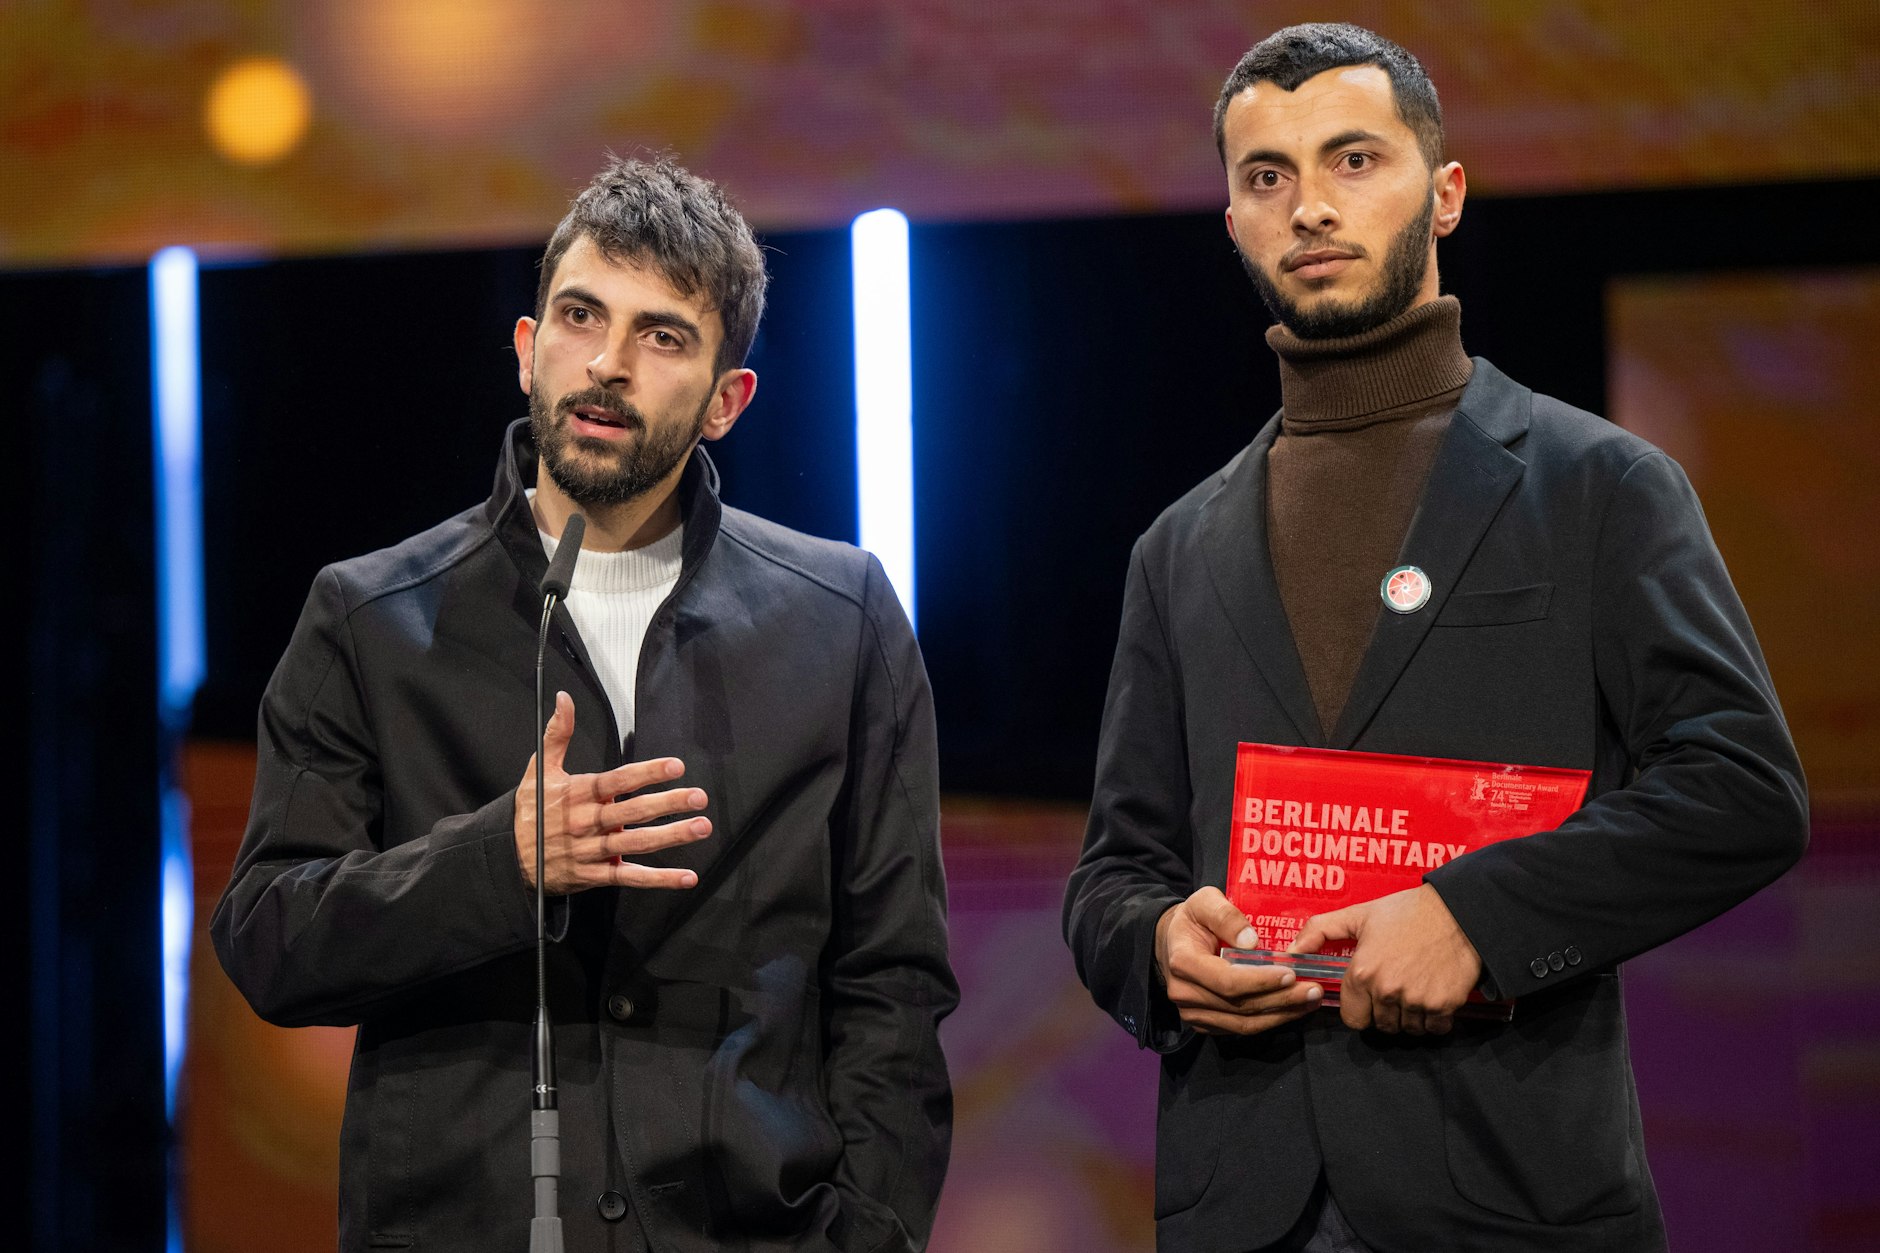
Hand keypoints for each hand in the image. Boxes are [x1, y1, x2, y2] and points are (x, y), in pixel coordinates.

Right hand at [513, 691, 711, 894]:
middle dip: (668, 804)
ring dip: (672, 837)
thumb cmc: (530, 812)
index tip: (676, 766)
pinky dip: (659, 879)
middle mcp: (589, 822)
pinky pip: (630, 877)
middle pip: (634, 812)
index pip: (618, 781)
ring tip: (701, 827)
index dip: (647, 772)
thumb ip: (557, 734)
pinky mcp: (596, 874)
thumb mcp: (539, 770)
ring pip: (637, 843)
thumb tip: (563, 699)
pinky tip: (686, 877)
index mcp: (579, 794)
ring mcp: (593, 850)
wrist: (508, 857)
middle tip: (698, 797)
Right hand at [1154, 887, 1322, 1034]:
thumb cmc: (1193, 920)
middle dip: (1280, 999)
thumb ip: (1226, 915)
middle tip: (1313, 990)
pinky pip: (1241, 1028)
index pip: (1226, 981)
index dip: (1260, 981)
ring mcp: (1193, 1013)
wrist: (1171, 943)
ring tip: (1311, 1000)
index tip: (1290, 973)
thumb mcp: (1205, 901)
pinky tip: (1293, 1008)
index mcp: (1183, 961)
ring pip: (1244, 1023)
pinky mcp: (1206, 1024)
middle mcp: (1185, 993)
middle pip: (1239, 1006)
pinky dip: (1270, 1020)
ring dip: (1281, 1014)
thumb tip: (1251, 941)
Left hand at [1289, 885, 1480, 1034]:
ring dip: (1409, 1017)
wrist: (1458, 910)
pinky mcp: (1444, 1005)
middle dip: (1385, 1012)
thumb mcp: (1359, 915)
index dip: (1359, 1009)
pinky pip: (1434, 1028)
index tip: (1368, 996)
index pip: (1352, 1018)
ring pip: (1407, 1029)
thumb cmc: (1406, 911)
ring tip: (1414, 988)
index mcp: (1362, 972)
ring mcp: (1416, 1000)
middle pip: (1380, 1026)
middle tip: (1394, 989)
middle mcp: (1386, 990)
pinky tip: (1432, 995)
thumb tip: (1291, 950)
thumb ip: (1320, 931)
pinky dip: (1434, 1018)